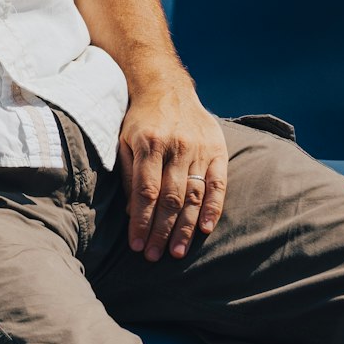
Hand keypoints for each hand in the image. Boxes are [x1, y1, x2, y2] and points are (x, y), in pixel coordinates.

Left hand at [118, 79, 227, 261]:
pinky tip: (205, 229)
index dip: (141, 220)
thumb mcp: (125, 139)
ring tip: (176, 252)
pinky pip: (217, 184)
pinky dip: (213, 208)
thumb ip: (128, 174)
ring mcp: (198, 148)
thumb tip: (131, 214)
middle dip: (161, 231)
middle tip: (154, 256)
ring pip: (192, 195)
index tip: (136, 245)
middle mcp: (175, 146)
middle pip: (169, 198)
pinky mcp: (216, 149)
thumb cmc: (141, 119)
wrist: (166, 86)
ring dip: (184, 227)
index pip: (146, 191)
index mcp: (149, 143)